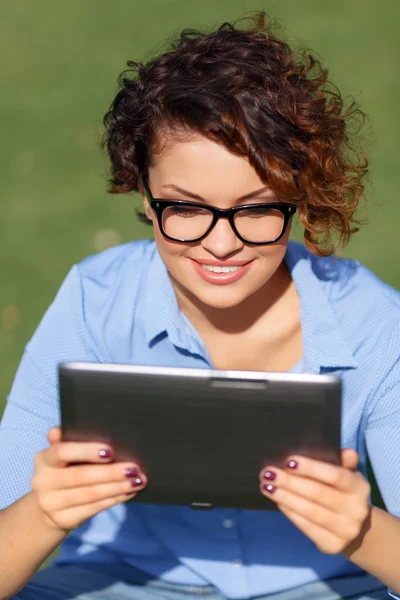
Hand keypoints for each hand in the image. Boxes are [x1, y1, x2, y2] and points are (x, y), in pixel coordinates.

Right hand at [31, 427, 146, 532]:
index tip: (110, 451)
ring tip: (138, 481)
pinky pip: (94, 508)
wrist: (46, 507)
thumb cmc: (62, 471)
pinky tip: (129, 492)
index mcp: (44, 459)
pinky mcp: (64, 520)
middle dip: (111, 473)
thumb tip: (64, 428)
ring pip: (91, 494)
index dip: (86, 451)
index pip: (62, 452)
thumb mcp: (60, 456)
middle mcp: (44, 482)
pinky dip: (115, 499)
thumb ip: (67, 440)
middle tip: (134, 468)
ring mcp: (52, 504)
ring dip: (118, 487)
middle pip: (81, 476)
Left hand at [259, 449, 370, 554]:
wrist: (356, 529)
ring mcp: (346, 530)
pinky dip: (290, 512)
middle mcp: (356, 510)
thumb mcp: (348, 475)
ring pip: (310, 511)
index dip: (311, 468)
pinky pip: (307, 527)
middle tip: (267, 473)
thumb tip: (347, 452)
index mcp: (359, 487)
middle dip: (290, 482)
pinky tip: (278, 501)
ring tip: (266, 486)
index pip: (335, 476)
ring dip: (285, 497)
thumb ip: (345, 462)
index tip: (287, 461)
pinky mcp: (333, 545)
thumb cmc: (342, 493)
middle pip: (318, 493)